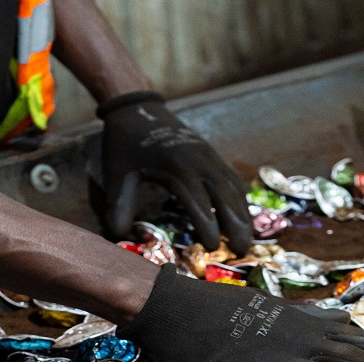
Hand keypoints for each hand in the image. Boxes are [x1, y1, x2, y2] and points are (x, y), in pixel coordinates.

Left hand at [98, 91, 253, 254]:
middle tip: (241, 251)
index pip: (197, 198)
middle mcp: (198, 159)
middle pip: (225, 194)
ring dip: (243, 213)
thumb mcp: (116, 173)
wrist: (138, 108)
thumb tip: (119, 234)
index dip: (207, 223)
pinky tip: (243, 217)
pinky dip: (240, 199)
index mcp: (175, 164)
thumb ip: (118, 203)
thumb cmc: (126, 143)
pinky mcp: (212, 155)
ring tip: (247, 240)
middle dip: (235, 223)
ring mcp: (209, 155)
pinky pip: (232, 179)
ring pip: (233, 186)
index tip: (212, 246)